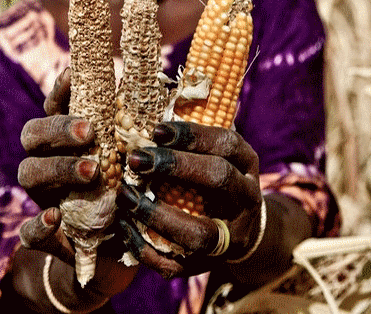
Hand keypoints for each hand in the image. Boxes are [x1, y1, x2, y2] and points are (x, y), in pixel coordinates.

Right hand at [16, 68, 137, 304]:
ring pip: (29, 174)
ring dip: (58, 169)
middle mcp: (47, 162)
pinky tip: (55, 216)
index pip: (54, 106)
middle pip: (34, 135)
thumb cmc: (131, 189)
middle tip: (90, 132)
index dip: (60, 90)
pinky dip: (38, 223)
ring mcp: (42, 197)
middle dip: (59, 130)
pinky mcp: (45, 236)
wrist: (122, 249)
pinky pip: (28, 230)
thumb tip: (156, 83)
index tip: (73, 75)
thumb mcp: (136, 156)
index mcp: (66, 138)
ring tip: (92, 171)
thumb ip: (136, 125)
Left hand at [115, 120, 263, 277]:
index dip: (192, 136)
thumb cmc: (216, 177)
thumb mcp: (216, 152)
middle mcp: (245, 198)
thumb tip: (147, 105)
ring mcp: (230, 236)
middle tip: (136, 160)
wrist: (241, 229)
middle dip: (176, 167)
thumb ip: (190, 134)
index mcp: (246, 163)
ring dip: (157, 215)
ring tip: (126, 197)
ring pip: (200, 232)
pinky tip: (124, 226)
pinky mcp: (208, 264)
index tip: (157, 130)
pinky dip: (145, 247)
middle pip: (219, 179)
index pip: (225, 144)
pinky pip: (176, 263)